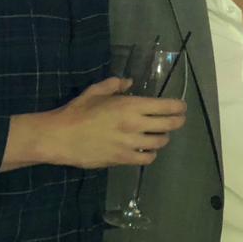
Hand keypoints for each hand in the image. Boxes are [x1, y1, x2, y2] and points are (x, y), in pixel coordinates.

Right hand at [4, 76, 185, 170]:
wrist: (60, 137)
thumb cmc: (77, 112)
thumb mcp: (95, 92)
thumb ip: (115, 85)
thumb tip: (129, 82)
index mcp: (130, 105)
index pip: (166, 106)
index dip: (179, 107)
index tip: (181, 107)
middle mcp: (135, 124)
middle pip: (170, 125)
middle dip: (178, 121)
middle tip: (178, 120)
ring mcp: (131, 144)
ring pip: (160, 142)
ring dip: (162, 138)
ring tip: (159, 135)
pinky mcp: (123, 159)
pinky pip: (147, 158)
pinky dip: (150, 154)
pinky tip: (145, 150)